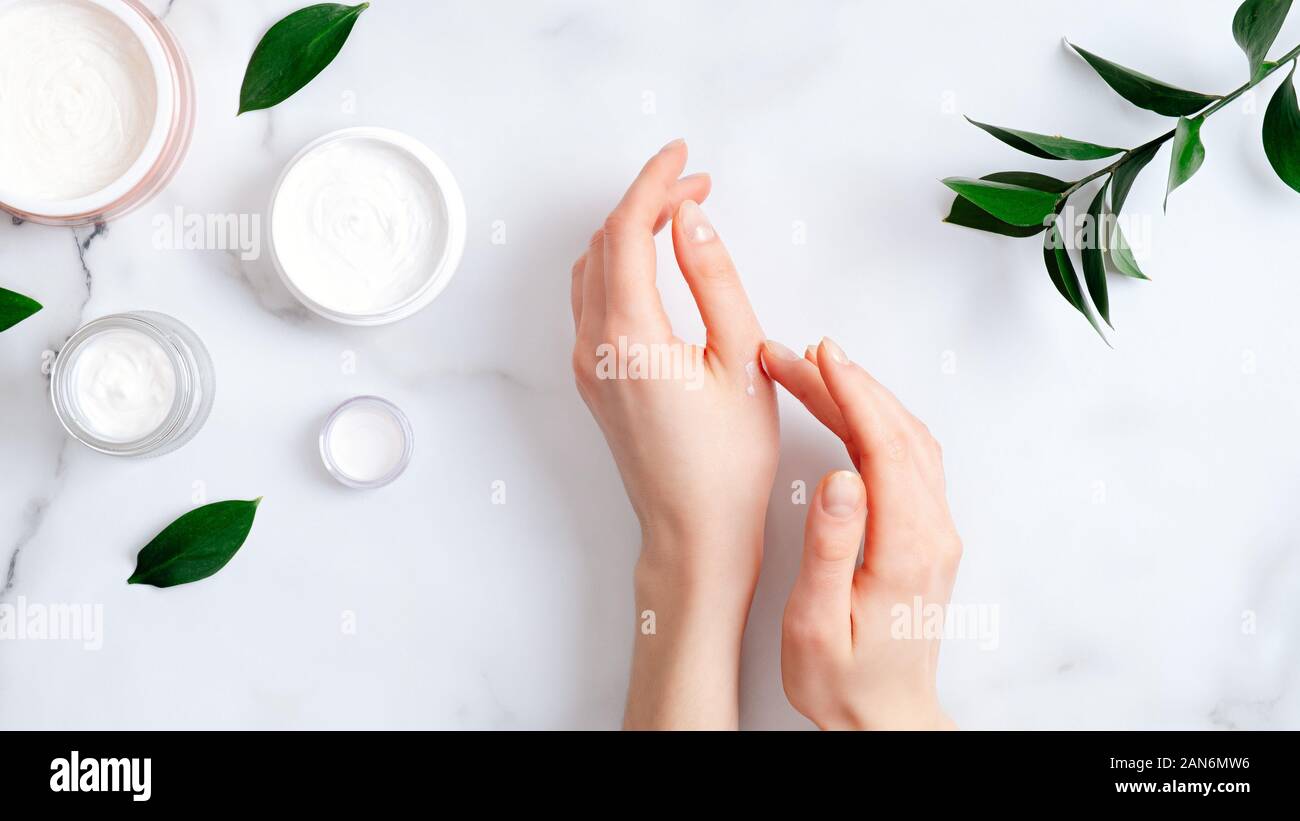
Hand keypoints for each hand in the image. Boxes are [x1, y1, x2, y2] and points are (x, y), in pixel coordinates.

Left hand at [571, 140, 777, 727]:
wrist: (692, 535)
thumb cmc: (727, 464)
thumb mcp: (741, 361)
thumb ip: (714, 280)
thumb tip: (691, 220)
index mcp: (629, 335)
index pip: (628, 230)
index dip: (654, 182)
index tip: (684, 156)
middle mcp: (593, 345)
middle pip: (604, 243)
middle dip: (646, 201)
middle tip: (696, 184)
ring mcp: (586, 365)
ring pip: (592, 270)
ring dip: (629, 233)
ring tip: (680, 217)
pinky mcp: (592, 381)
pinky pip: (592, 301)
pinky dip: (619, 267)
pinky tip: (655, 266)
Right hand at [760, 337, 961, 729]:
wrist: (884, 717)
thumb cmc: (843, 679)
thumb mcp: (816, 623)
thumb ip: (830, 548)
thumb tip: (839, 479)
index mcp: (907, 549)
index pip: (883, 447)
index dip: (851, 393)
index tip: (819, 356)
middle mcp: (932, 532)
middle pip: (897, 431)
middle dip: (847, 383)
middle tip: (795, 355)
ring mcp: (935, 531)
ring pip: (907, 440)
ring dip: (863, 398)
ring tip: (811, 371)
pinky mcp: (926, 535)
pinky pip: (908, 459)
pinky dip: (876, 422)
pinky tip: (846, 412)